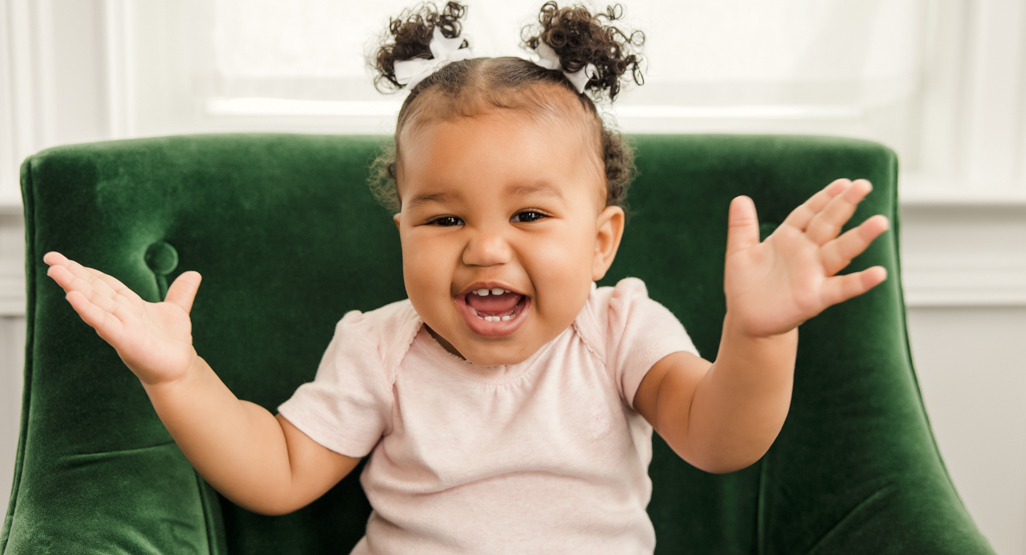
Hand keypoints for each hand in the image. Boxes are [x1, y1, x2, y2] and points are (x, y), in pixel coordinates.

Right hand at [44, 251, 202, 384]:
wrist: (179, 368)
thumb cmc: (172, 343)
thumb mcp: (177, 311)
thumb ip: (181, 292)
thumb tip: (194, 274)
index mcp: (129, 304)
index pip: (103, 283)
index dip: (85, 270)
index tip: (64, 259)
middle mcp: (120, 313)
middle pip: (93, 289)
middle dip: (72, 274)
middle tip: (49, 258)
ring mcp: (120, 326)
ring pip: (94, 302)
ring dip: (74, 286)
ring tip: (55, 271)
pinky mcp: (124, 339)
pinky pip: (103, 322)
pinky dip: (89, 310)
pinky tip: (73, 297)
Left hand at [722, 179, 888, 337]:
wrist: (747, 320)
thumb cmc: (746, 286)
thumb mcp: (740, 252)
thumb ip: (742, 226)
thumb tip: (739, 198)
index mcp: (788, 238)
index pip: (809, 212)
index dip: (824, 197)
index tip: (844, 182)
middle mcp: (806, 252)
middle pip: (828, 224)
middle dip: (844, 205)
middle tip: (864, 185)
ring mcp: (813, 274)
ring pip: (839, 251)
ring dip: (859, 237)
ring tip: (879, 222)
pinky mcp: (815, 297)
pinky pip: (841, 288)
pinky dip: (859, 282)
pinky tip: (878, 273)